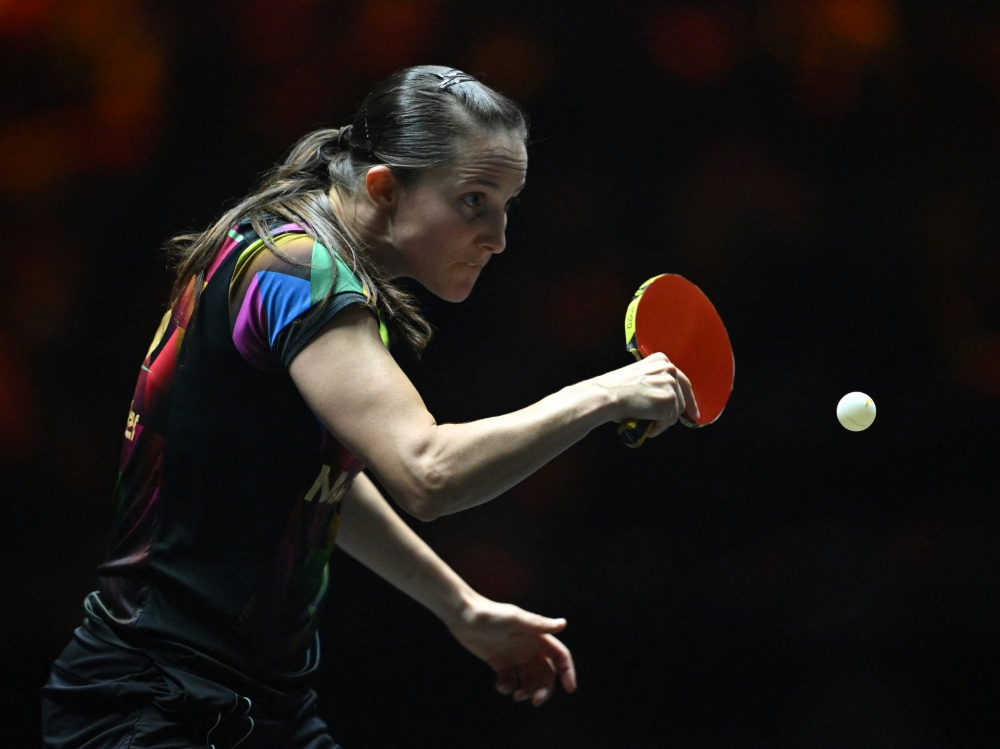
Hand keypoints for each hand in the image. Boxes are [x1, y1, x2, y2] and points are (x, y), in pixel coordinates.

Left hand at [445, 594, 576, 705]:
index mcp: (537, 637)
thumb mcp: (514, 620)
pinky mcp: (499, 662)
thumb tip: (563, 624)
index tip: (570, 688)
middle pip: (546, 673)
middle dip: (544, 689)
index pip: (560, 655)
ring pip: (529, 680)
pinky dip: (508, 687)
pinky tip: (498, 683)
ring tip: (516, 695)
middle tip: (535, 701)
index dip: (568, 671)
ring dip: (527, 691)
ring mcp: (514, 656)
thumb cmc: (489, 615)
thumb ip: (537, 624)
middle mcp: (528, 647)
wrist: (462, 615)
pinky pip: (510, 681)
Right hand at [598, 353, 698, 436]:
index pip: (682, 382)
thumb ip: (654, 383)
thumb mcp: (639, 377)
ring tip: (644, 420)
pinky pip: (668, 422)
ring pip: (675, 412)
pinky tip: (645, 425)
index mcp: (661, 360)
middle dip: (673, 413)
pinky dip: (657, 427)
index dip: (689, 399)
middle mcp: (669, 369)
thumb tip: (664, 402)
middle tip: (663, 423)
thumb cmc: (615, 389)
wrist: (608, 395)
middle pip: (682, 399)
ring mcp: (671, 385)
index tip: (693, 412)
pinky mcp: (669, 400)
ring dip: (661, 421)